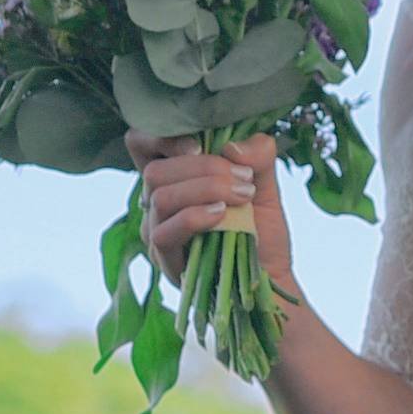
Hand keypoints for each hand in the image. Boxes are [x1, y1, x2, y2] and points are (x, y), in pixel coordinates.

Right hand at [132, 136, 294, 302]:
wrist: (271, 277)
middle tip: (244, 179)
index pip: (140, 144)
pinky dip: (194, 217)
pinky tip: (221, 215)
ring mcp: (157, 231)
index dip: (160, 136)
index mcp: (174, 176)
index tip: (201, 142)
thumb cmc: (262, 229)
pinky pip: (165, 232)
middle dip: (203, 167)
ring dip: (205, 189)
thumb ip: (257, 156)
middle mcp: (157, 201)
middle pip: (155, 170)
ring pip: (159, 197)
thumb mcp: (266, 184)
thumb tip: (232, 146)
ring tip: (243, 196)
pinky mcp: (165, 259)